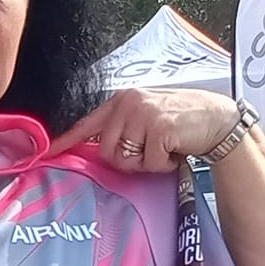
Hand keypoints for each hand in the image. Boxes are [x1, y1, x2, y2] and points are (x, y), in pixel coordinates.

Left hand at [48, 88, 243, 171]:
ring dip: (147, 163)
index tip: (47, 153)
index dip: (67, 140)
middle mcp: (128, 103)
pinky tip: (176, 149)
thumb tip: (100, 151)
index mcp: (122, 100)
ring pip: (126, 160)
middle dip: (129, 161)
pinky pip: (149, 163)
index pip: (88, 124)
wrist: (217, 119)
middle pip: (108, 151)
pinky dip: (164, 164)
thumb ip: (124, 129)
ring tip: (165, 148)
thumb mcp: (147, 118)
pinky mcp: (158, 128)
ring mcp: (142, 114)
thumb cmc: (182, 123)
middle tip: (151, 153)